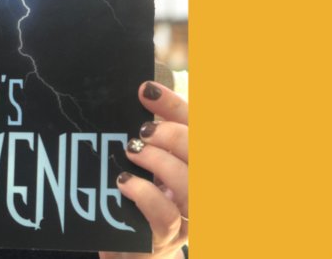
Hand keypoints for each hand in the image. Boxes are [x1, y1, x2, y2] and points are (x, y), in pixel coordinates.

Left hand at [100, 81, 188, 258]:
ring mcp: (190, 215)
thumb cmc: (139, 199)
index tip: (145, 89)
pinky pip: (167, 215)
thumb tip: (139, 95)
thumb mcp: (147, 162)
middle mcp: (204, 189)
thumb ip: (149, 136)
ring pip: (193, 185)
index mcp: (197, 163)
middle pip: (207, 155)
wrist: (128, 248)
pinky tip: (124, 181)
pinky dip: (145, 193)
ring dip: (160, 162)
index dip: (175, 106)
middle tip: (142, 133)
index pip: (199, 127)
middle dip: (174, 136)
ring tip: (132, 152)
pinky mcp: (170, 238)